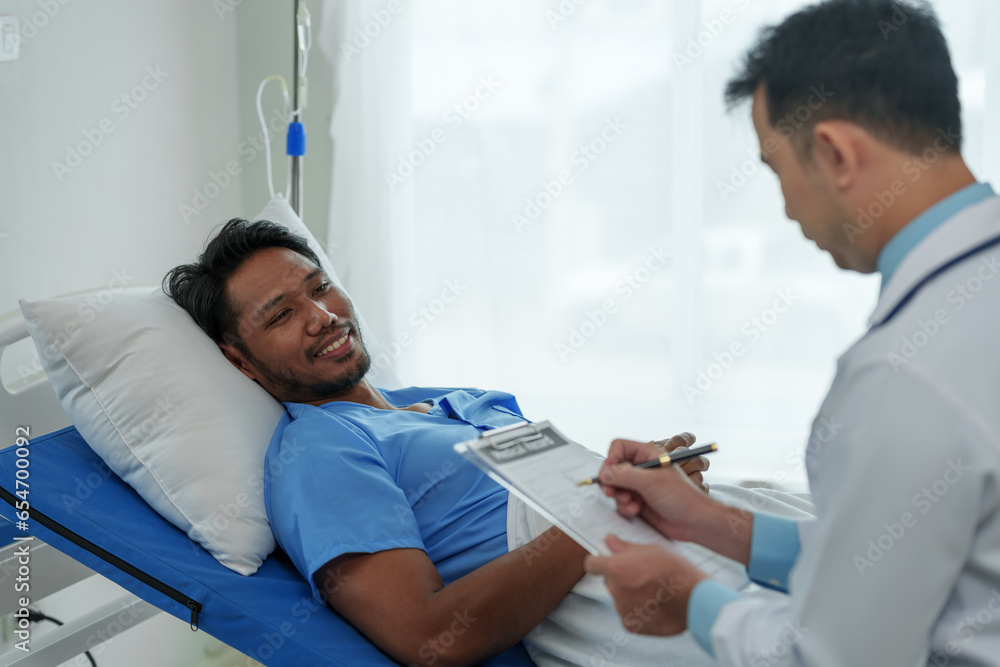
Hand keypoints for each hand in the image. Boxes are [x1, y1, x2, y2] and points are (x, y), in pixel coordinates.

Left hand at [584, 535, 706, 635]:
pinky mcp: (631, 626)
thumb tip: (609, 540)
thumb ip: (624, 547)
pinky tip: (654, 604)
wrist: (695, 600)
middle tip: (641, 575)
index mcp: (616, 568)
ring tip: (653, 591)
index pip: (591, 564)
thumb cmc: (676, 571)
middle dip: (620, 578)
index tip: (605, 562)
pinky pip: (628, 615)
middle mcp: (615, 590)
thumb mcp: (651, 550)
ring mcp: (622, 610)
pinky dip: (638, 611)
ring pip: (619, 598)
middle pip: (608, 581)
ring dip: (629, 595)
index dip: (598, 562)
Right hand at [598, 435, 711, 541]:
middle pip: (613, 467)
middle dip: (611, 482)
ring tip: (631, 503)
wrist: (694, 522)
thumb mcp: (651, 482)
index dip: (610, 459)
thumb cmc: (681, 497)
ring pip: (615, 486)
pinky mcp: (639, 500)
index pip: (619, 447)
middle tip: (612, 492)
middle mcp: (642, 467)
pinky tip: (636, 510)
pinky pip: (621, 500)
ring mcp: (640, 484)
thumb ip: (625, 475)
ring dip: (619, 496)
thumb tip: (604, 474)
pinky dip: (625, 506)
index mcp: (648, 454)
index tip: (607, 474)